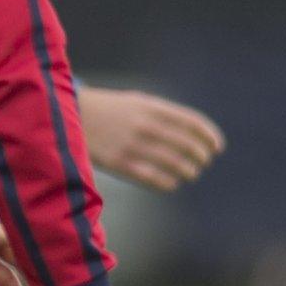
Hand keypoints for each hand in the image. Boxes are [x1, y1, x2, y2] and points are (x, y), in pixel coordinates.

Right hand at [80, 87, 223, 190]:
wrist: (68, 116)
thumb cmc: (107, 110)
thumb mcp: (135, 102)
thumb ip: (163, 114)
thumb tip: (194, 132)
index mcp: (151, 107)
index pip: (193, 123)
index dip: (210, 137)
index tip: (217, 148)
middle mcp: (145, 126)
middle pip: (189, 146)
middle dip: (201, 157)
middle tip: (202, 162)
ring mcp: (133, 145)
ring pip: (177, 165)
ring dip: (189, 172)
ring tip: (189, 174)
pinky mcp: (120, 163)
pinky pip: (155, 179)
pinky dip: (169, 183)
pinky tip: (171, 183)